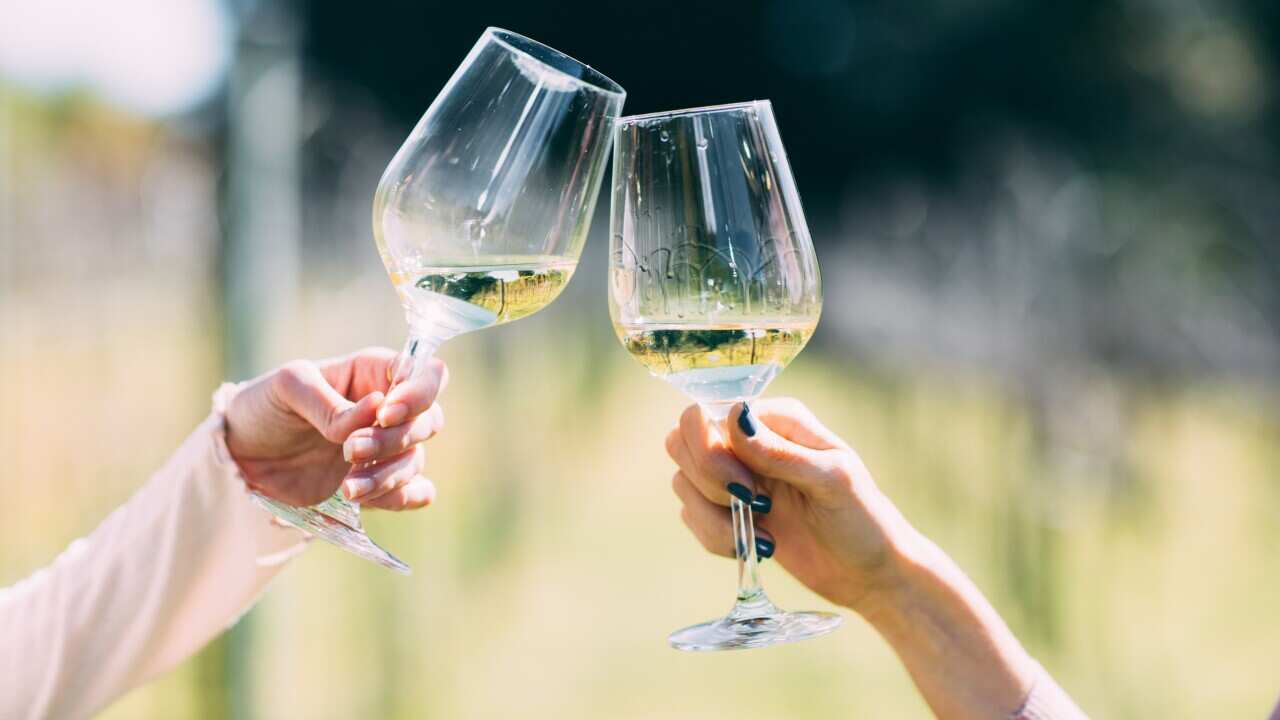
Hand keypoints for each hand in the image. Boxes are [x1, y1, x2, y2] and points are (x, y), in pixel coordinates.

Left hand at [225, 347, 446, 510]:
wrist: (240, 458)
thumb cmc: (264, 406)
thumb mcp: (287, 388)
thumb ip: (329, 401)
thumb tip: (376, 408)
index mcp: (372, 372)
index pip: (424, 373)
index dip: (419, 392)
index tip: (386, 413)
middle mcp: (387, 409)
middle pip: (428, 420)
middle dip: (394, 439)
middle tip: (350, 452)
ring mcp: (384, 448)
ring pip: (416, 459)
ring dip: (388, 476)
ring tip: (346, 489)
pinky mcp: (378, 482)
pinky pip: (414, 492)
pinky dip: (403, 498)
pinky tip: (369, 500)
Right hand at [665, 398, 913, 611]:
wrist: (869, 572)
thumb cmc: (863, 519)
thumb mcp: (831, 481)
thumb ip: (781, 452)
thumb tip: (735, 416)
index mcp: (775, 419)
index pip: (707, 414)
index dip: (711, 453)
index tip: (750, 490)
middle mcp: (748, 440)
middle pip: (682, 441)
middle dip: (709, 483)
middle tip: (754, 508)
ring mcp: (735, 475)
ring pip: (682, 481)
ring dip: (713, 517)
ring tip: (763, 536)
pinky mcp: (727, 511)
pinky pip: (691, 516)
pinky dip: (716, 538)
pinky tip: (760, 547)